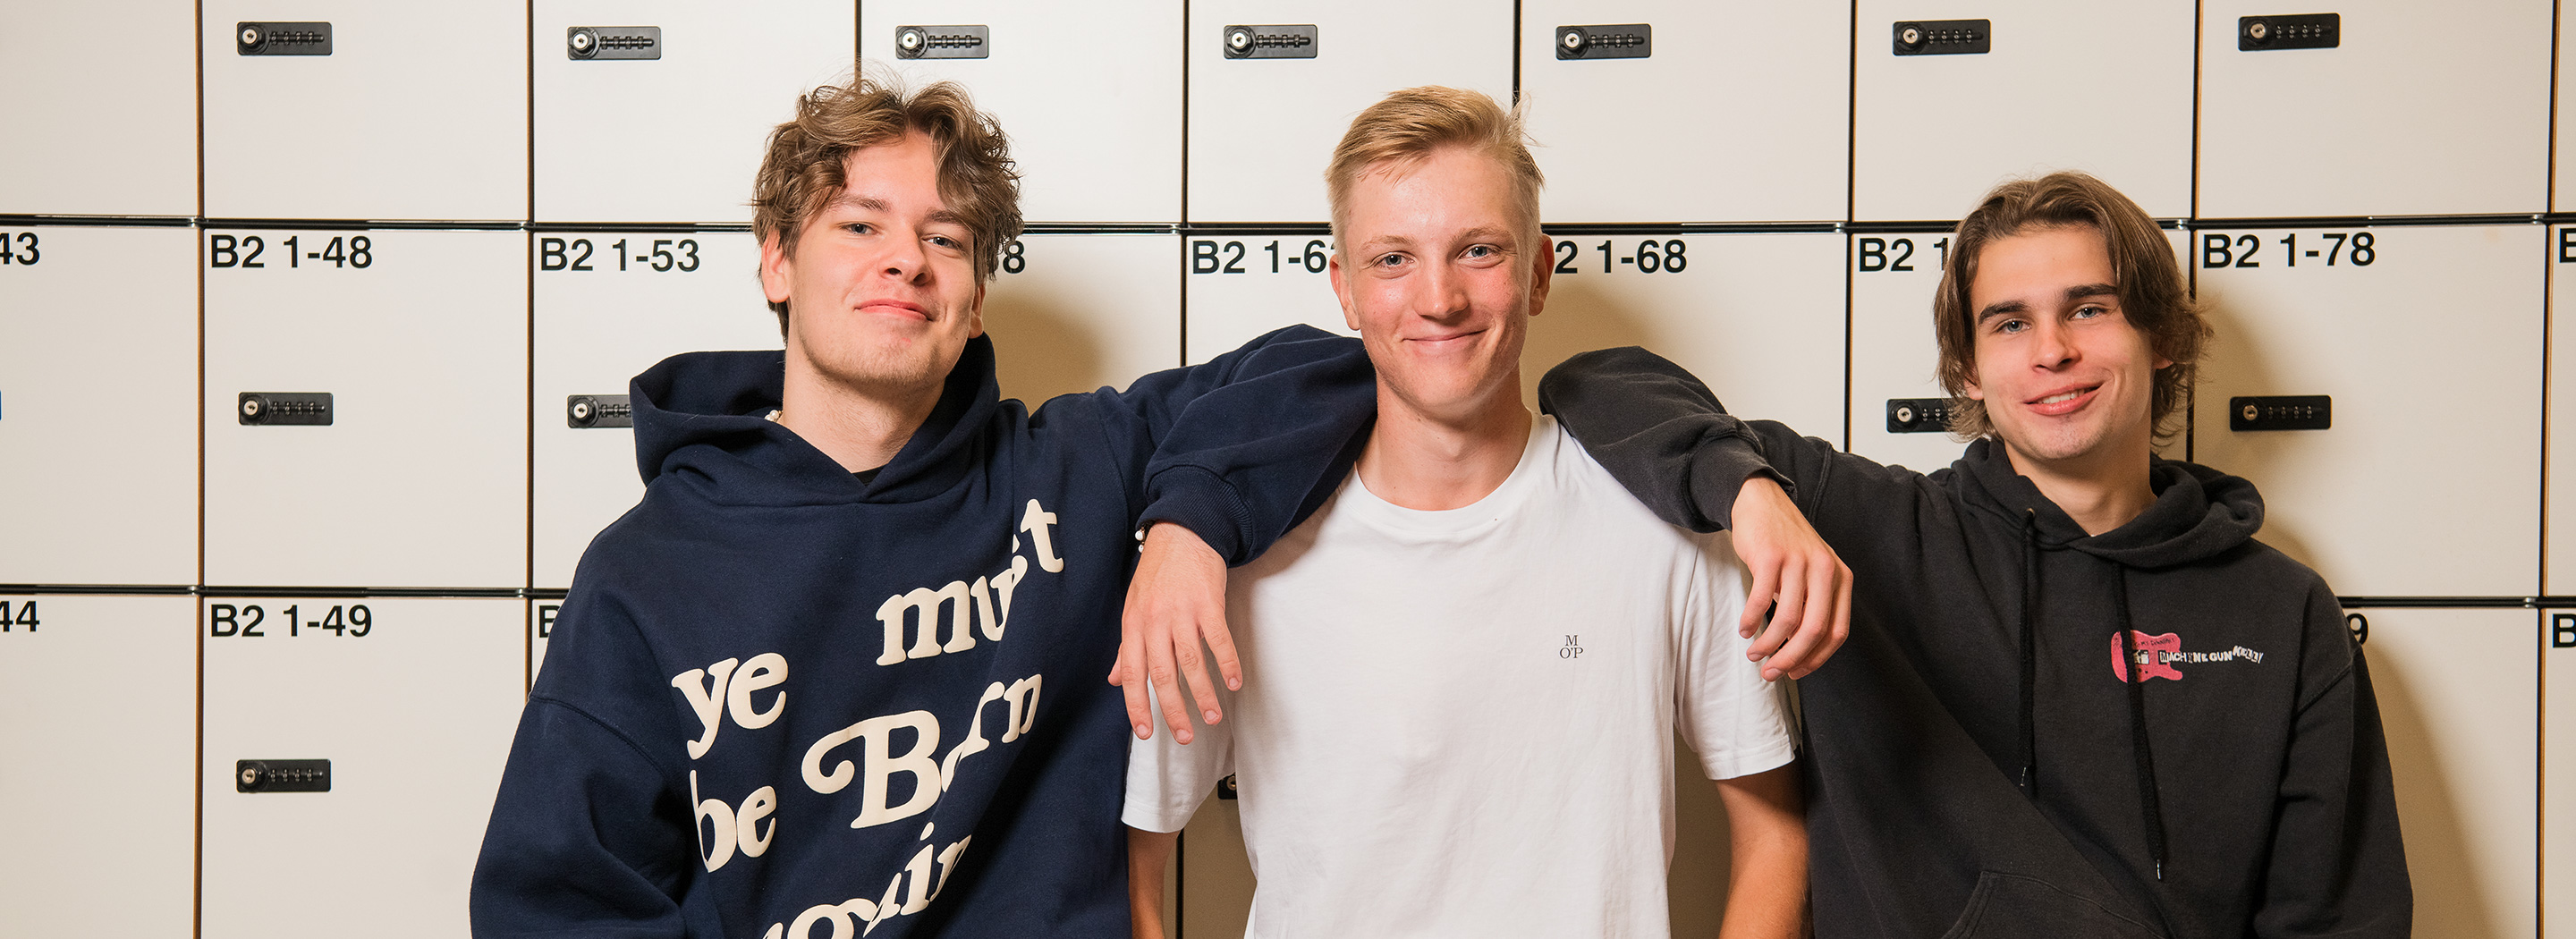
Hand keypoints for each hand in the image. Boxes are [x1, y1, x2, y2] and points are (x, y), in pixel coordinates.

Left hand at [1109, 522, 1239, 742]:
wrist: (1182, 533)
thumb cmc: (1156, 573)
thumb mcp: (1133, 608)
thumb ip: (1126, 647)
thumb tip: (1115, 680)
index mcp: (1133, 625)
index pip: (1132, 673)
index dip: (1136, 705)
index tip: (1146, 732)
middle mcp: (1155, 621)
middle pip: (1163, 675)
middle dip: (1173, 710)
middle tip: (1184, 736)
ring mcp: (1183, 612)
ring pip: (1192, 662)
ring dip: (1203, 694)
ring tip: (1212, 717)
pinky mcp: (1209, 603)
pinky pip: (1219, 639)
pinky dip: (1228, 663)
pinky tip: (1234, 682)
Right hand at [1731, 476, 1849, 679]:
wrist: (1762, 503)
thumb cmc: (1786, 545)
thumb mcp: (1812, 572)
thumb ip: (1813, 605)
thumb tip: (1798, 653)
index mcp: (1840, 578)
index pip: (1837, 632)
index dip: (1816, 659)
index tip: (1796, 672)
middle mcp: (1824, 569)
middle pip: (1813, 631)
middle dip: (1790, 659)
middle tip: (1771, 673)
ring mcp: (1798, 561)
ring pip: (1787, 620)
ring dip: (1767, 644)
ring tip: (1754, 654)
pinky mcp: (1771, 556)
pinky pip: (1760, 599)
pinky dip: (1751, 620)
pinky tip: (1744, 629)